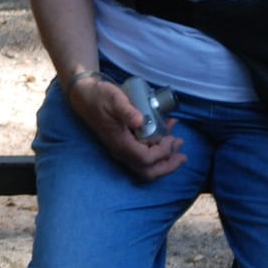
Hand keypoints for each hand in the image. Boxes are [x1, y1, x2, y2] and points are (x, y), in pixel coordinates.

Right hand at [67, 75, 186, 179]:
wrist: (84, 96)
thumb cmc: (100, 96)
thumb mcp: (114, 99)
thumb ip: (127, 111)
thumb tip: (140, 121)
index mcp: (120, 143)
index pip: (145, 160)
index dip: (162, 153)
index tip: (171, 138)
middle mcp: (121, 151)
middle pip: (148, 171)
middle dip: (168, 165)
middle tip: (183, 154)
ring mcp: (122, 150)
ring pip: (146, 166)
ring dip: (165, 159)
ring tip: (177, 142)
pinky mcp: (125, 144)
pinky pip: (144, 155)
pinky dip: (158, 150)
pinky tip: (166, 134)